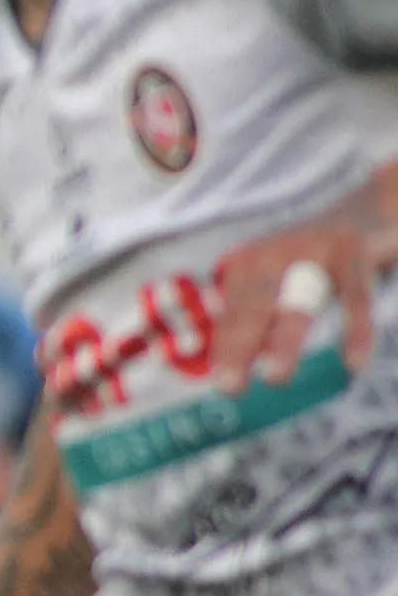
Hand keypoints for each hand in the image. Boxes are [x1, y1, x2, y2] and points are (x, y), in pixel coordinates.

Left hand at [206, 213, 385, 388]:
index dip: (225, 348)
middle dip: (239, 347)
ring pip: (298, 302)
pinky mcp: (355, 249)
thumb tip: (236, 364)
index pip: (232, 312)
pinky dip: (356, 331)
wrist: (373, 206)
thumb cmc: (321, 258)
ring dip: (284, 342)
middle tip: (230, 388)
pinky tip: (353, 362)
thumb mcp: (283, 278)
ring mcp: (315, 248)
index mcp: (249, 262)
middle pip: (253, 306)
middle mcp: (275, 252)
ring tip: (275, 379)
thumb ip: (260, 311)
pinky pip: (357, 297)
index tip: (221, 385)